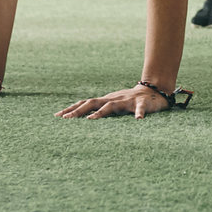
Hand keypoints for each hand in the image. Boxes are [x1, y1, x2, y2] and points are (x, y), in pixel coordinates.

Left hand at [57, 83, 171, 119]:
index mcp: (105, 100)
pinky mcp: (142, 104)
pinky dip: (138, 114)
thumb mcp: (114, 105)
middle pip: (92, 103)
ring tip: (90, 121)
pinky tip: (138, 120)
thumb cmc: (130, 101)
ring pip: (111, 106)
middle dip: (78, 111)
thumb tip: (82, 119)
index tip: (57, 116)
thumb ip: (100, 110)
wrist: (154, 91)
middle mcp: (113, 99)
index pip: (84, 103)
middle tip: (65, 120)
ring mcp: (126, 101)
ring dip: (100, 113)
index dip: (71, 109)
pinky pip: (140, 109)